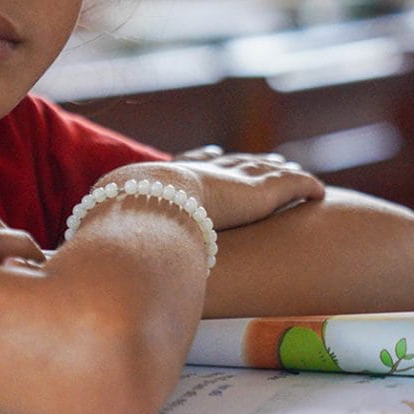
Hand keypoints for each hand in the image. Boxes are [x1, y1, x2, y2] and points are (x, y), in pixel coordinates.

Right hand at [102, 148, 324, 233]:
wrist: (153, 201)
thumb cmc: (130, 216)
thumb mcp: (118, 224)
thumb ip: (114, 238)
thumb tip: (92, 259)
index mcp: (176, 178)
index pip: (196, 164)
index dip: (207, 160)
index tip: (214, 154)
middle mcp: (208, 173)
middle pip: (236, 162)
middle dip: (249, 161)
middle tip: (263, 159)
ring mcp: (237, 179)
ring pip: (267, 171)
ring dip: (280, 170)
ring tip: (290, 170)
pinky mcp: (264, 190)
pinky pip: (294, 185)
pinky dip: (306, 185)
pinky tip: (320, 192)